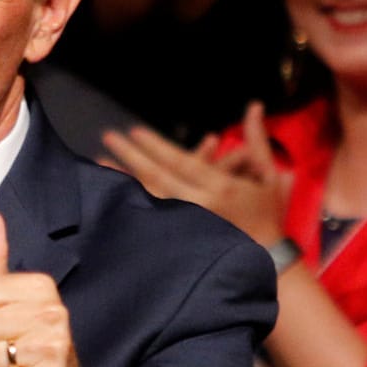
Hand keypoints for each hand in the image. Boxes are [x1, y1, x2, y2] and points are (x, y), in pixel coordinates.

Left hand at [102, 103, 287, 244]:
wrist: (269, 260)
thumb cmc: (268, 213)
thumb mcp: (268, 174)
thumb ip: (256, 140)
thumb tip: (255, 106)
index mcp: (221, 187)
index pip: (181, 162)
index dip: (156, 147)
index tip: (134, 132)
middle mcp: (201, 205)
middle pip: (158, 178)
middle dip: (131, 157)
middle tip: (107, 138)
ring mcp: (188, 225)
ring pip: (150, 200)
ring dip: (124, 182)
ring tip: (98, 166)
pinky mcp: (182, 241)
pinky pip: (153, 219)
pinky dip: (133, 207)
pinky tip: (113, 197)